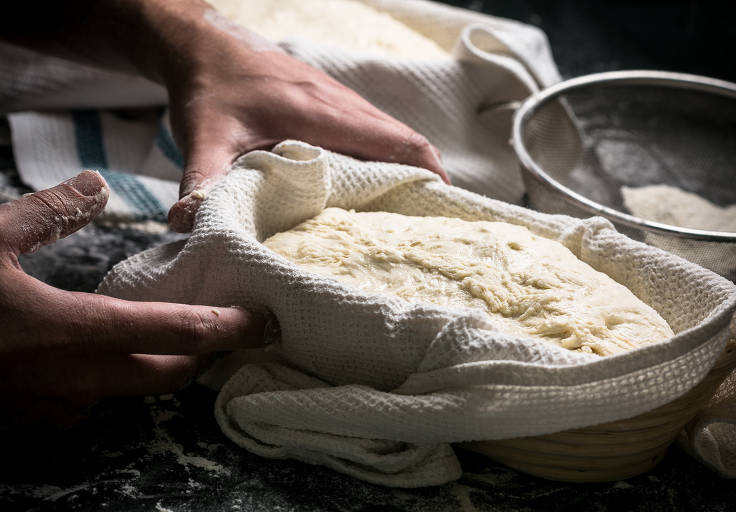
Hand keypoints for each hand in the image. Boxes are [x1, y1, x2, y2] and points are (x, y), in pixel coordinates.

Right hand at [0, 171, 268, 427]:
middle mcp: (76, 382)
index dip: (232, 328)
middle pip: (171, 375)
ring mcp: (53, 409)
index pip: (181, 334)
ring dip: (153, 365)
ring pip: (128, 392)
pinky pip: (86, 401)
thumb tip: (95, 186)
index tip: (267, 322)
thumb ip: (51, 213)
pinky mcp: (31, 422)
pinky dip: (105, 376)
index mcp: (76, 331)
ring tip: (162, 331)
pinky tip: (93, 351)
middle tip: (224, 326)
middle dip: (204, 353)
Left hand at [165, 28, 447, 231]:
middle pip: (406, 141)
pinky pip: (374, 132)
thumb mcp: (203, 137)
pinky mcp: (333, 104)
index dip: (428, 172)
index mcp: (323, 112)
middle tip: (428, 224)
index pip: (397, 141)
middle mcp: (342, 105)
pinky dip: (387, 158)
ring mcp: (341, 101)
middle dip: (424, 180)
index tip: (443, 207)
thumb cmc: (210, 87)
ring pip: (392, 136)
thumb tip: (189, 228)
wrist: (205, 45)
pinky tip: (374, 187)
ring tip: (407, 214)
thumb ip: (201, 183)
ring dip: (406, 169)